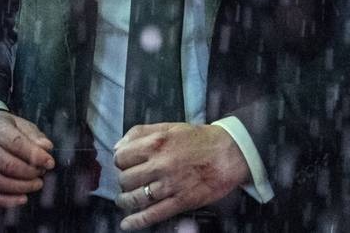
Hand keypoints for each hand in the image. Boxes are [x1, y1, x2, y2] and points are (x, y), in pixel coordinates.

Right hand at [0, 111, 55, 207]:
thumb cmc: (5, 130)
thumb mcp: (22, 126)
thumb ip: (35, 137)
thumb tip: (46, 148)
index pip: (16, 143)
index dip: (36, 155)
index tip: (50, 163)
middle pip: (7, 165)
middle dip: (30, 173)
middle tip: (41, 174)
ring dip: (21, 188)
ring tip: (36, 184)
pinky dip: (6, 201)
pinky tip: (22, 199)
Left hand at [113, 123, 249, 229]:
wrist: (231, 153)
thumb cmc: (201, 139)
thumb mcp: (170, 126)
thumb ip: (141, 132)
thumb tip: (118, 145)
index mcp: (157, 143)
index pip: (121, 157)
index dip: (120, 161)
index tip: (125, 164)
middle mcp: (161, 164)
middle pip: (125, 179)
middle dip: (124, 181)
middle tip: (130, 180)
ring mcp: (170, 184)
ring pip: (135, 197)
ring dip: (126, 200)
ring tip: (126, 200)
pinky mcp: (181, 201)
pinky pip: (153, 214)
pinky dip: (137, 221)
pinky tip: (127, 224)